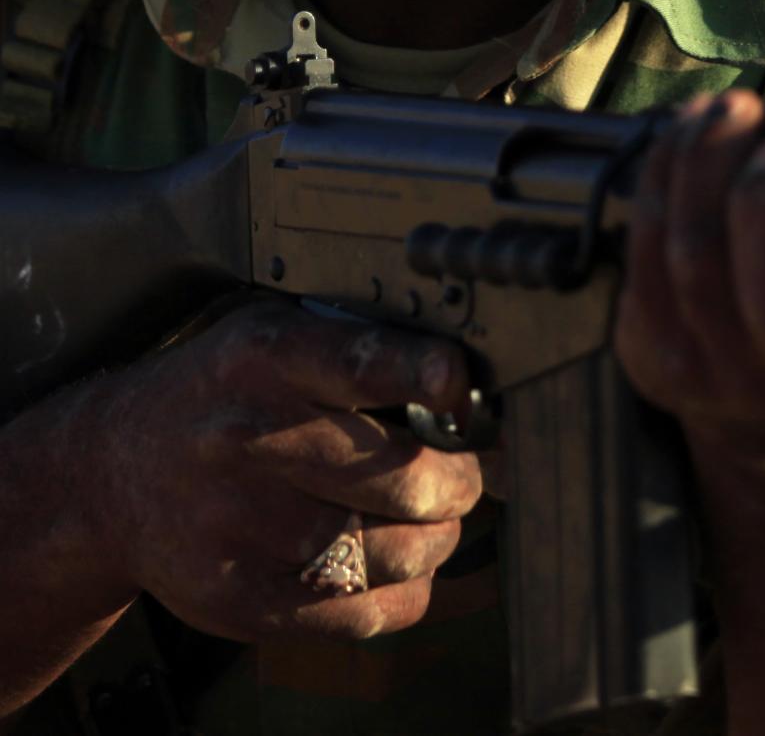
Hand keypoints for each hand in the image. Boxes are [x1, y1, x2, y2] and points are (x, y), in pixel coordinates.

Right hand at [91, 300, 480, 642]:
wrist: (116, 470)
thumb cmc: (221, 393)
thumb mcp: (271, 334)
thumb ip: (358, 348)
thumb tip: (465, 386)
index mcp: (263, 358)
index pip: (355, 363)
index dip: (418, 373)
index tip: (458, 382)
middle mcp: (247, 438)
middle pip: (399, 477)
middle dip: (458, 480)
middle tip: (464, 473)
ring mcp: (239, 527)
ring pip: (393, 552)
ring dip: (437, 538)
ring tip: (431, 518)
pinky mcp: (239, 600)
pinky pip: (364, 613)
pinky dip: (405, 591)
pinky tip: (397, 563)